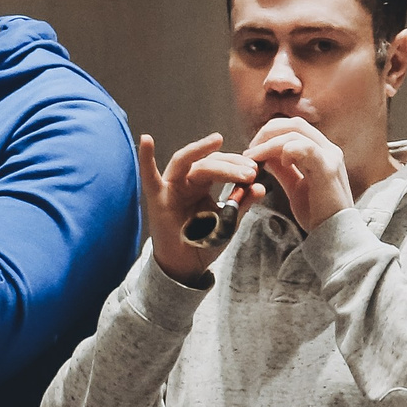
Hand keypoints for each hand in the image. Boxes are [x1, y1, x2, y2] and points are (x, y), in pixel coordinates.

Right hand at [139, 133, 264, 283]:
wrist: (186, 266)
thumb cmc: (204, 241)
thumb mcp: (229, 221)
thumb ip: (242, 203)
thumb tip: (260, 187)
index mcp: (201, 184)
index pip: (219, 165)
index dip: (237, 165)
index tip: (256, 170)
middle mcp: (184, 182)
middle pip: (207, 163)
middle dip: (229, 164)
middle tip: (250, 171)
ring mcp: (169, 188)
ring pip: (187, 163)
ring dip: (202, 151)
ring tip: (219, 142)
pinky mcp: (157, 199)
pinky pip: (149, 177)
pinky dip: (145, 159)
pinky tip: (146, 139)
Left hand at [243, 116, 352, 231]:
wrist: (335, 234)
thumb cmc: (318, 213)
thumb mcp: (295, 186)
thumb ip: (283, 169)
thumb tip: (264, 156)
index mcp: (321, 152)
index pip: (294, 128)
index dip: (269, 134)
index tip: (252, 150)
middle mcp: (328, 150)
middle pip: (294, 124)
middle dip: (266, 133)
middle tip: (249, 152)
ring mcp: (330, 157)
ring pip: (296, 133)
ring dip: (269, 143)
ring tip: (254, 158)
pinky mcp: (328, 169)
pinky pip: (306, 148)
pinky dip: (287, 150)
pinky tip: (280, 163)